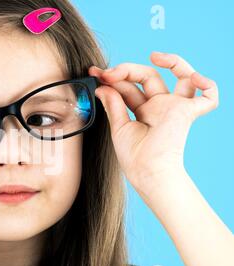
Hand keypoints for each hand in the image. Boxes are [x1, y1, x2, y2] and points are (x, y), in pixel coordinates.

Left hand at [89, 52, 218, 190]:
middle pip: (147, 76)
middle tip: (107, 73)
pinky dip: (207, 85)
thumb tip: (102, 86)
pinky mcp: (187, 113)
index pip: (128, 86)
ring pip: (181, 77)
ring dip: (172, 61)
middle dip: (126, 70)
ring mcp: (174, 108)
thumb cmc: (133, 156)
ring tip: (155, 56)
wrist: (146, 171)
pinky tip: (194, 77)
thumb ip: (113, 104)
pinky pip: (208, 97)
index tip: (95, 74)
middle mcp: (160, 107)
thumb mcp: (118, 126)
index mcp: (143, 110)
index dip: (112, 77)